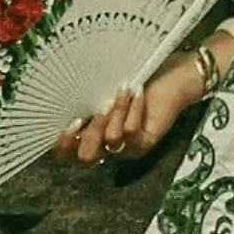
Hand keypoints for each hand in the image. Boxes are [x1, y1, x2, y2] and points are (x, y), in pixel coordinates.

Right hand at [53, 53, 203, 166]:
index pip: (66, 154)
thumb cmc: (135, 79)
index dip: (64, 143)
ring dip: (116, 112)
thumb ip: (83, 102)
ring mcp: (127, 148)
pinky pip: (131, 132)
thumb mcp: (102, 90)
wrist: (172, 76)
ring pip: (110, 140)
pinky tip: (137, 92)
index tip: (73, 120)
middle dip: (91, 129)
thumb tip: (60, 103)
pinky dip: (132, 109)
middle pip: (85, 157)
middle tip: (102, 105)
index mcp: (91, 135)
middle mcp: (107, 147)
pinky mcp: (145, 143)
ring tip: (123, 91)